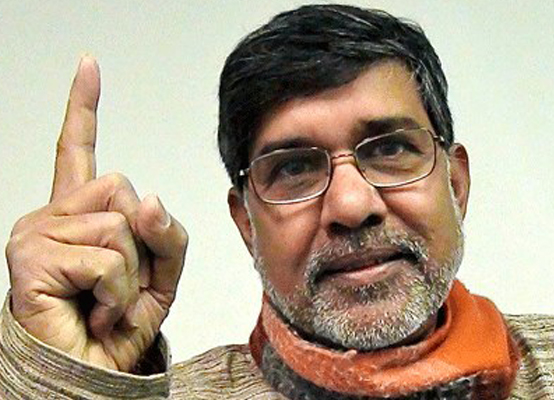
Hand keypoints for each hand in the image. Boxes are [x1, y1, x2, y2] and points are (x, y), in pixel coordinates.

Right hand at [5, 57, 187, 371]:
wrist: (95, 370)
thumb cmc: (119, 321)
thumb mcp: (161, 272)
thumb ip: (165, 233)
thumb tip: (146, 198)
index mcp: (80, 212)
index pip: (78, 150)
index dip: (83, 107)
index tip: (88, 65)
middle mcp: (51, 214)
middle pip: (122, 188)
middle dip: (140, 243)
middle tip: (118, 282)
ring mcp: (35, 232)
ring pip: (119, 224)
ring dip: (130, 273)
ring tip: (105, 299)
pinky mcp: (31, 257)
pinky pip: (109, 258)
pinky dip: (119, 292)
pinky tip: (96, 309)